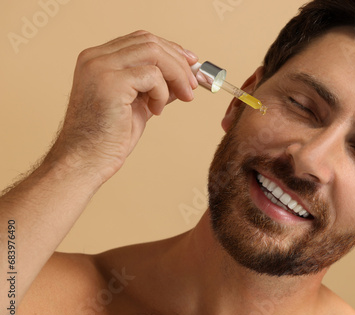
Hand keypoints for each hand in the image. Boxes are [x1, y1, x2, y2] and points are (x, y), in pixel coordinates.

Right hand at [47, 30, 197, 182]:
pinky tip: (155, 111)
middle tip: (193, 85)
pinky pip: (153, 76)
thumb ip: (157, 87)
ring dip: (176, 75)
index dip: (170, 49)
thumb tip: (185, 77)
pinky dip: (163, 93)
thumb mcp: (139, 104)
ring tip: (182, 97)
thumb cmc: (108, 138)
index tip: (191, 63)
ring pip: (154, 52)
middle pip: (149, 41)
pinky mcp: (111, 83)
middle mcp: (95, 58)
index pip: (141, 40)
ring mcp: (101, 67)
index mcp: (98, 59)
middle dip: (179, 61)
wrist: (86, 160)